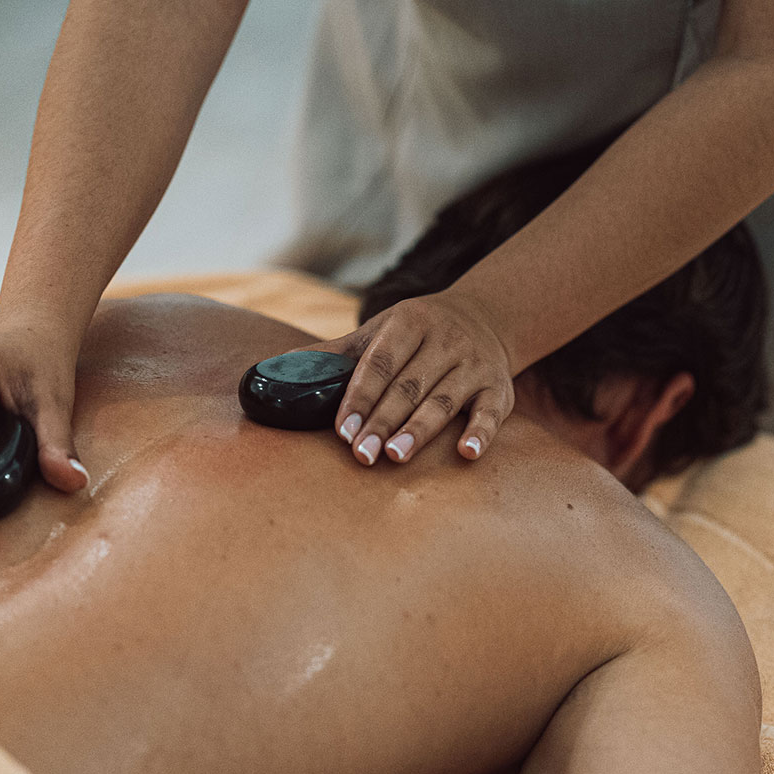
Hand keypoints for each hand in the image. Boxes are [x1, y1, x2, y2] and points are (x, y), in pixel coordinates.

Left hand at [317, 289, 515, 466]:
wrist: (485, 317)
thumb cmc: (417, 333)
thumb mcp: (379, 332)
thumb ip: (334, 354)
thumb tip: (275, 371)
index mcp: (409, 323)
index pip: (379, 363)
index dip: (359, 397)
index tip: (344, 429)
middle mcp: (445, 340)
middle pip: (409, 386)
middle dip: (382, 422)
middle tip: (361, 454)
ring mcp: (474, 364)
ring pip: (444, 401)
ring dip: (419, 430)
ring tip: (395, 456)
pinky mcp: (499, 388)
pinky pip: (491, 412)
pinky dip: (480, 432)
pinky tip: (466, 453)